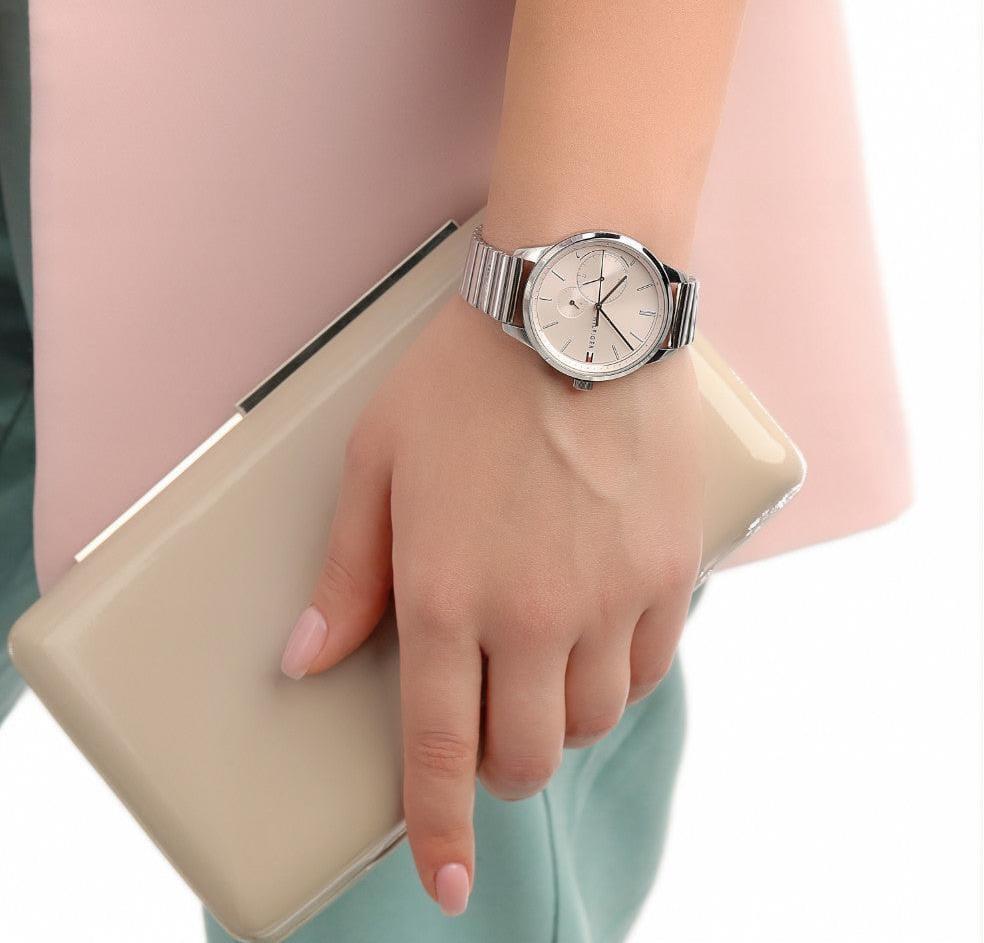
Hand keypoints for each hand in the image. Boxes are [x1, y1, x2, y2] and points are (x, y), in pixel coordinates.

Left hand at [280, 294, 703, 914]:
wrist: (576, 311)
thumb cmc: (462, 380)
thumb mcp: (376, 465)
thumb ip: (347, 574)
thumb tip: (307, 660)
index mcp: (447, 592)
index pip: (439, 746)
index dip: (439, 828)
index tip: (446, 884)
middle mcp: (534, 612)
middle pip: (528, 755)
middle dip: (501, 770)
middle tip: (488, 737)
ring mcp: (613, 595)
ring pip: (593, 719)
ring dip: (559, 720)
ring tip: (539, 673)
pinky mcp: (671, 569)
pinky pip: (652, 666)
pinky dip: (619, 675)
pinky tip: (597, 637)